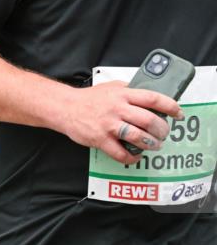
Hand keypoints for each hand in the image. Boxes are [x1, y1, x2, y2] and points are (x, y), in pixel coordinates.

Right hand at [61, 80, 181, 163]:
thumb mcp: (111, 87)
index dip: (170, 107)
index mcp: (123, 95)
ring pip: (138, 137)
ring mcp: (109, 125)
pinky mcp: (100, 139)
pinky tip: (136, 156)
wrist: (65, 108)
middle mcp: (117, 109)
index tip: (178, 114)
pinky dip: (131, 157)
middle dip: (162, 130)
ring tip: (154, 145)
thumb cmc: (88, 99)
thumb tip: (148, 97)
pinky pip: (120, 153)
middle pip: (149, 120)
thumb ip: (129, 91)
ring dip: (151, 143)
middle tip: (164, 133)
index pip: (153, 99)